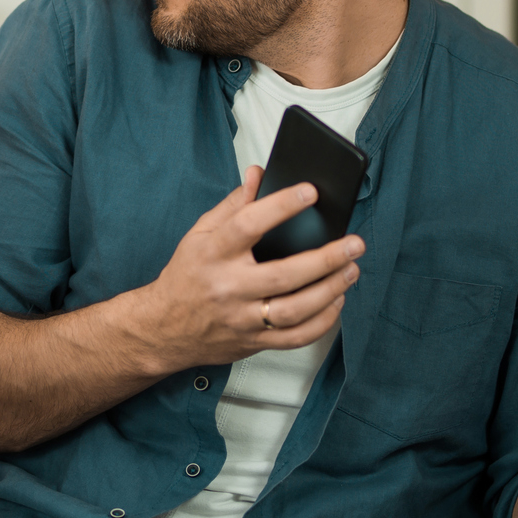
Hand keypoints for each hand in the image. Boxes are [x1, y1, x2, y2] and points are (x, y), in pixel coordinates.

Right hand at [130, 165, 364, 369]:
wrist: (163, 328)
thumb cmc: (186, 276)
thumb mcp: (200, 234)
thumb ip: (233, 205)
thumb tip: (258, 175)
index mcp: (213, 254)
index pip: (248, 225)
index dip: (280, 206)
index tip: (310, 192)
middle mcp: (228, 287)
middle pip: (283, 275)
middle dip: (325, 259)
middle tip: (353, 243)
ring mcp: (242, 319)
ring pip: (295, 310)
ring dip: (330, 290)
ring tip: (351, 270)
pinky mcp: (253, 342)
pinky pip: (295, 338)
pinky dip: (322, 322)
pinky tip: (336, 302)